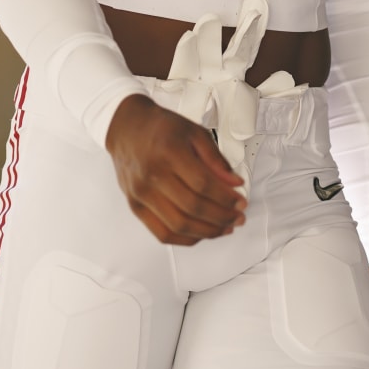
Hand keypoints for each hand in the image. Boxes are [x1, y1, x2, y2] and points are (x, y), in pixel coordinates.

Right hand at [105, 94, 245, 244]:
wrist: (127, 129)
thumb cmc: (161, 128)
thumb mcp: (194, 132)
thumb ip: (215, 159)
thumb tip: (235, 184)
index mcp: (169, 152)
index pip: (203, 184)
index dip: (226, 198)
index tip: (240, 202)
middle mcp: (152, 175)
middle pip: (193, 207)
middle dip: (222, 217)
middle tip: (238, 217)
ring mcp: (141, 194)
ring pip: (179, 225)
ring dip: (207, 232)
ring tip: (225, 228)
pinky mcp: (136, 207)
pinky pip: (162, 233)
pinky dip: (186, 239)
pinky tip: (202, 233)